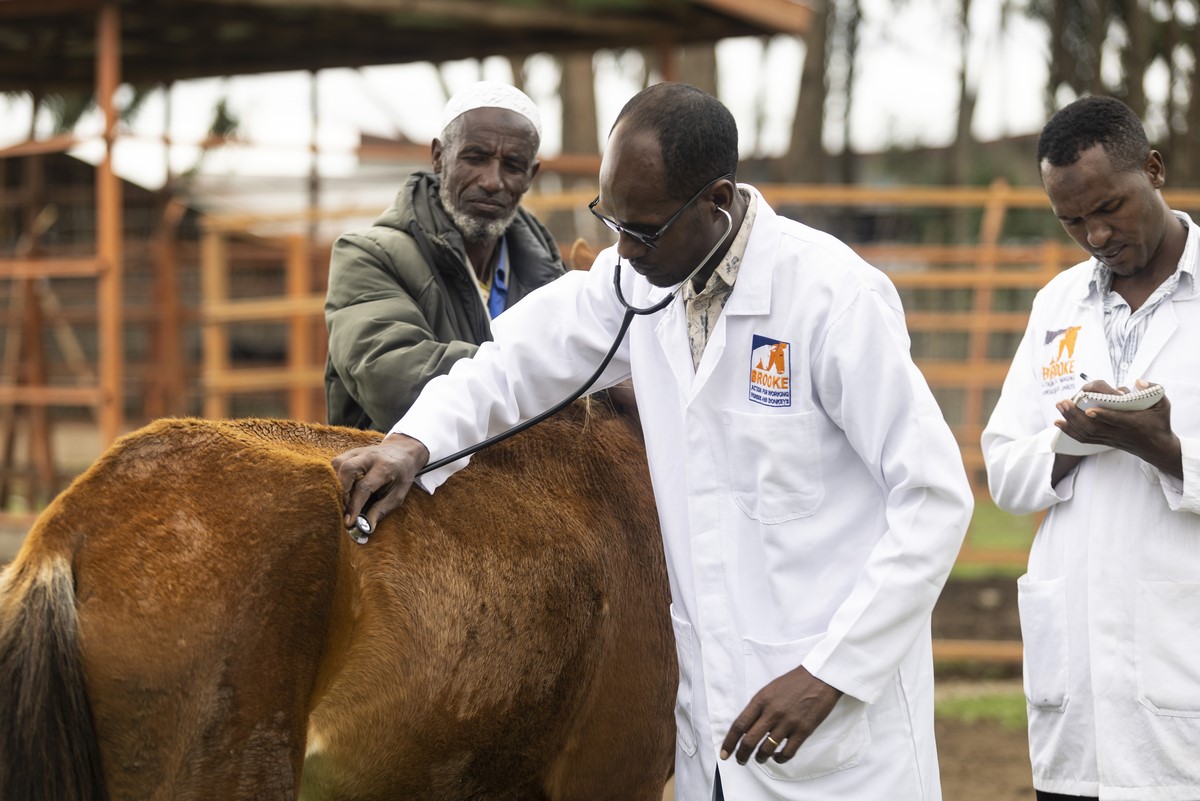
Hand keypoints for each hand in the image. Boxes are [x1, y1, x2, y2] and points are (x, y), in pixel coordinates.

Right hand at [331, 433, 429, 535]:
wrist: (403, 452)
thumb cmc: (401, 477)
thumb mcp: (397, 496)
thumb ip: (380, 511)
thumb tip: (365, 529)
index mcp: (385, 468)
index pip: (364, 487)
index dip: (354, 506)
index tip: (348, 522)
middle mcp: (370, 456)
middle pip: (347, 469)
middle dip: (341, 492)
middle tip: (343, 508)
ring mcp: (359, 451)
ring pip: (338, 464)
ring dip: (335, 483)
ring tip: (342, 499)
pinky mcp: (351, 452)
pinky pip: (336, 463)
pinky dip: (334, 477)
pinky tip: (341, 488)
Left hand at [719, 665, 841, 765]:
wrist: (820, 677)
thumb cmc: (794, 682)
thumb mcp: (769, 690)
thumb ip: (758, 707)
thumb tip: (748, 726)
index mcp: (760, 700)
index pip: (739, 725)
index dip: (729, 742)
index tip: (724, 753)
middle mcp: (771, 713)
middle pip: (749, 741)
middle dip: (741, 755)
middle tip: (740, 760)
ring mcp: (788, 723)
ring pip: (766, 749)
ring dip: (760, 758)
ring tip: (759, 758)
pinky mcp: (803, 731)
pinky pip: (787, 752)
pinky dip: (779, 759)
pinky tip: (777, 757)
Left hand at [1055, 380, 1181, 478]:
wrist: (1156, 448)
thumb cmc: (1159, 422)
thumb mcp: (1163, 404)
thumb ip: (1153, 389)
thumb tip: (1138, 382)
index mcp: (1133, 423)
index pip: (1116, 420)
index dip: (1103, 416)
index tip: (1089, 409)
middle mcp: (1118, 432)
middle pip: (1094, 428)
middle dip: (1076, 415)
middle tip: (1063, 402)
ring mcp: (1110, 438)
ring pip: (1086, 433)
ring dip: (1070, 420)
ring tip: (1060, 406)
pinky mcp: (1104, 442)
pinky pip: (1084, 438)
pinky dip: (1070, 431)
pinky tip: (1058, 422)